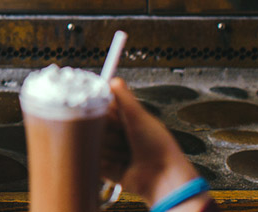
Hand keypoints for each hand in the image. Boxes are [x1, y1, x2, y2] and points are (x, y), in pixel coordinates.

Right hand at [102, 78, 209, 208]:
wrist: (163, 178)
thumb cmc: (159, 147)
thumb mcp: (140, 117)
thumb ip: (125, 98)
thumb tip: (114, 80)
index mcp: (127, 120)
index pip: (102, 109)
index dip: (104, 112)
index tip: (110, 115)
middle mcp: (118, 135)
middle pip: (96, 127)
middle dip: (107, 132)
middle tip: (123, 136)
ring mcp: (112, 152)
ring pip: (95, 143)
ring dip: (110, 149)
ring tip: (126, 153)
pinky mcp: (106, 168)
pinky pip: (94, 161)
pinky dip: (104, 162)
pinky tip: (119, 163)